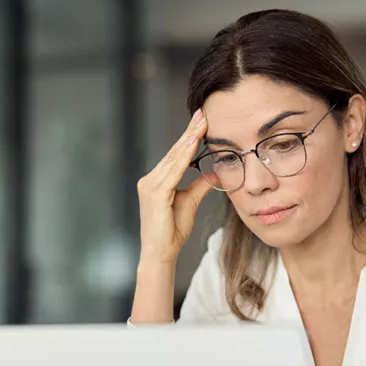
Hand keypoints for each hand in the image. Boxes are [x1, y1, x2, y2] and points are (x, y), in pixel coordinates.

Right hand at [136, 108, 212, 264]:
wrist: (160, 253)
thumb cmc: (172, 231)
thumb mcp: (190, 202)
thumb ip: (200, 185)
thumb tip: (215, 172)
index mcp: (156, 181)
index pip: (175, 155)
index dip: (188, 137)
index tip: (201, 121)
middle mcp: (150, 180)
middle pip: (174, 152)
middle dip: (189, 132)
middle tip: (203, 112)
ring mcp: (150, 185)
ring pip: (174, 158)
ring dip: (189, 139)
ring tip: (202, 122)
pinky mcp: (155, 193)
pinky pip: (173, 170)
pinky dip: (184, 155)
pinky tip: (193, 143)